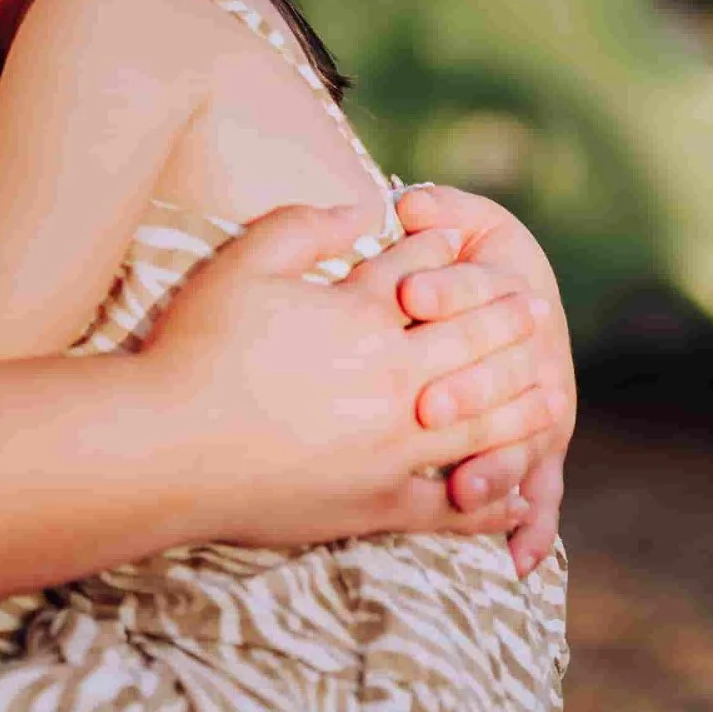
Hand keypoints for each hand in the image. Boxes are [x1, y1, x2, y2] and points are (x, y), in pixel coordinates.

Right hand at [150, 205, 546, 553]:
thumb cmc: (194, 351)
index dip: (446, 253)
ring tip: (546, 390)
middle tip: (536, 311)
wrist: (166, 448)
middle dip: (507, 320)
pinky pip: (455, 505)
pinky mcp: (380, 504)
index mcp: (363, 316)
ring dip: (520, 402)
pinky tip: (513, 489)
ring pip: (484, 420)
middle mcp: (394, 379)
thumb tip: (362, 206)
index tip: (464, 245)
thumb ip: (305, 226)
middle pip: (473, 343)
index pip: (423, 274)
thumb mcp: (241, 264)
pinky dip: (492, 497)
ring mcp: (394, 447)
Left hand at [390, 183, 576, 573]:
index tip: (407, 296)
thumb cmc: (464, 255)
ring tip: (465, 490)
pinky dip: (531, 528)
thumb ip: (441, 208)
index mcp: (507, 292)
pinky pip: (542, 495)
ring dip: (495, 465)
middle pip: (502, 372)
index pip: (476, 289)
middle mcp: (530, 355)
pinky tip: (514, 562)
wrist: (502, 287)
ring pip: (522, 440)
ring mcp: (539, 408)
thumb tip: (413, 201)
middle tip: (428, 406)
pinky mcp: (541, 450)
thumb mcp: (462, 222)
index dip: (446, 290)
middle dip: (468, 388)